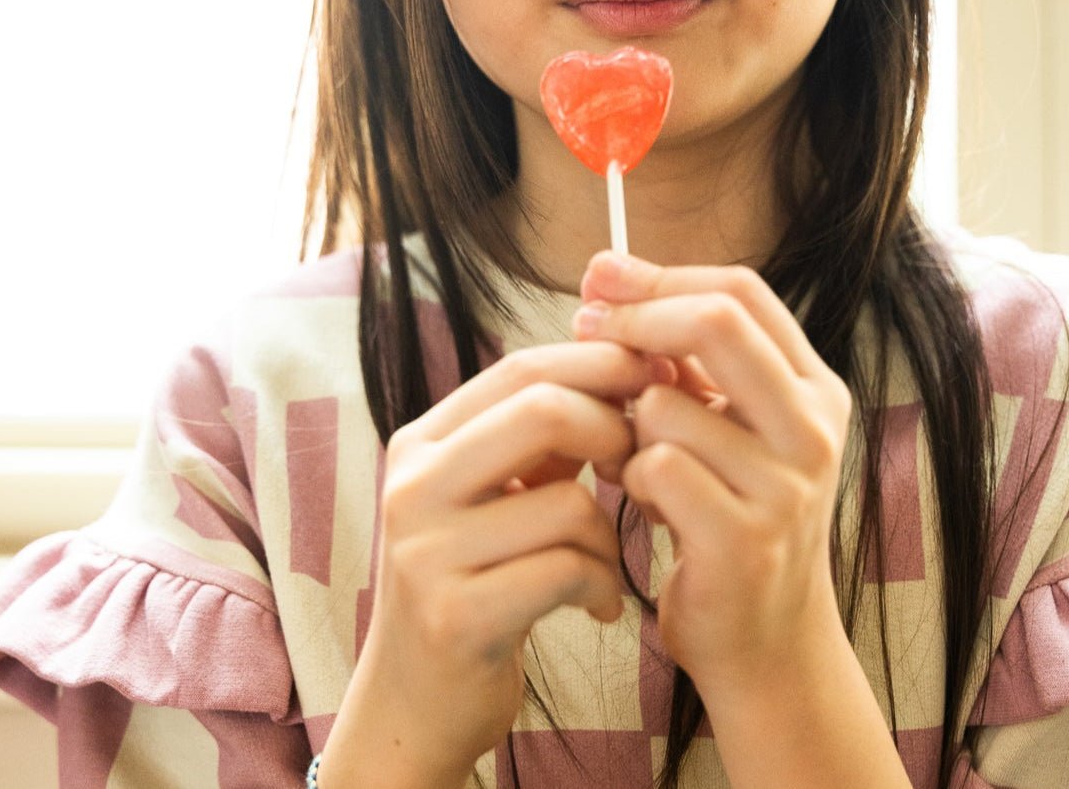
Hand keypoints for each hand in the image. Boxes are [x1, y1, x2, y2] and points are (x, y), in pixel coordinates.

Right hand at [322, 343, 670, 788]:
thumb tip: (633, 363)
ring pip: (568, 501)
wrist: (412, 706)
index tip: (656, 380)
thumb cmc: (477, 579)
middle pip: (544, 410)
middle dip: (614, 430)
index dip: (600, 365)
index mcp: (421, 441)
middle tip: (638, 469)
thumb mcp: (492, 492)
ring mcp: (425, 551)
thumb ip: (538, 433)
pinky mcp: (454, 617)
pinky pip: (568, 571)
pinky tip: (599, 606)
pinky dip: (603, 586)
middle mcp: (412, 485)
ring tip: (604, 563)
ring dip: (611, 535)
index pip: (522, 367)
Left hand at [573, 253, 853, 699]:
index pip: (741, 291)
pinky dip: (632, 477)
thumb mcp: (724, 428)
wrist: (765, 641)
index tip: (600, 273)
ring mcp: (787, 485)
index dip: (663, 275)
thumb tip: (605, 280)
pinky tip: (643, 502)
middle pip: (716, 321)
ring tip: (631, 459)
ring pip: (667, 402)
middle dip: (636, 318)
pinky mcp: (745, 539)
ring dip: (626, 424)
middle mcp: (814, 427)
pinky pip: (656, 466)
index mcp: (814, 387)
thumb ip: (684, 362)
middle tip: (583, 323)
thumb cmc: (728, 515)